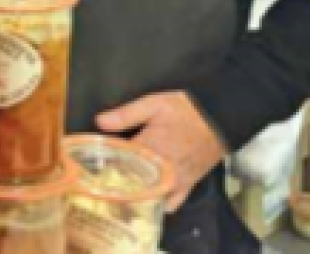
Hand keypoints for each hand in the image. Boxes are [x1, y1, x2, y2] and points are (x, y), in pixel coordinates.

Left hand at [97, 92, 226, 210]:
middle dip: (115, 185)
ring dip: (135, 197)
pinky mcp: (188, 186)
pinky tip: (145, 200)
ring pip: (150, 199)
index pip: (119, 165)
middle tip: (99, 181)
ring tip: (119, 191)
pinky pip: (171, 204)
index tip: (88, 168)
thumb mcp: (153, 104)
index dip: (101, 167)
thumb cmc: (185, 110)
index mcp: (150, 150)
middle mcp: (163, 171)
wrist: (220, 118)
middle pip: (132, 187)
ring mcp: (176, 182)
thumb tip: (99, 123)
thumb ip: (125, 115)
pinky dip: (157, 204)